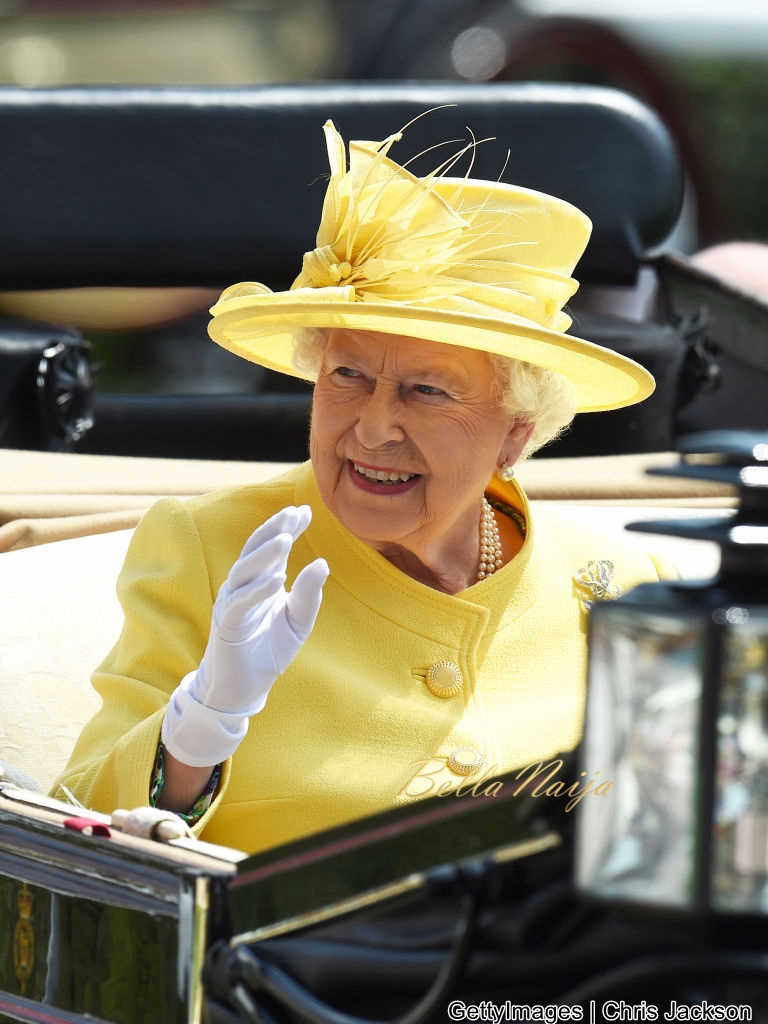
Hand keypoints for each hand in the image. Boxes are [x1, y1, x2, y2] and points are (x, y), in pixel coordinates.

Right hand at [162, 505, 328, 765]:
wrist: (244, 688)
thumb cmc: (269, 651)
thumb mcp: (297, 622)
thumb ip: (309, 595)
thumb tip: (322, 563)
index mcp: (261, 582)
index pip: (273, 548)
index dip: (287, 528)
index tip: (306, 510)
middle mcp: (244, 586)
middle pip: (255, 550)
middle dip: (273, 530)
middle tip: (293, 514)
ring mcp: (232, 603)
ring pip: (245, 570)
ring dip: (265, 554)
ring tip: (286, 538)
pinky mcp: (226, 625)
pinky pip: (239, 602)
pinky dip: (257, 590)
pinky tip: (277, 578)